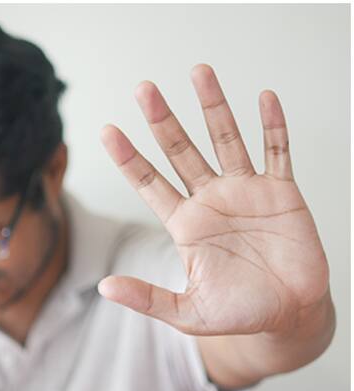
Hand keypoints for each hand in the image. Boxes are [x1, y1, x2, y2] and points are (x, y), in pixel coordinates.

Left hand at [98, 64, 329, 336]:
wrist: (289, 315)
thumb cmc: (238, 313)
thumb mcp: (187, 312)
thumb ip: (147, 297)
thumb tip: (104, 287)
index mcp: (185, 223)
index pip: (149, 182)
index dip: (129, 157)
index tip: (108, 130)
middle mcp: (210, 199)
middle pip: (181, 150)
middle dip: (163, 120)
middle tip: (144, 90)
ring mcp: (245, 191)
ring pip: (226, 139)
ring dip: (213, 107)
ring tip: (199, 72)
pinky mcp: (281, 193)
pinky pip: (277, 151)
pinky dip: (272, 126)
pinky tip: (264, 99)